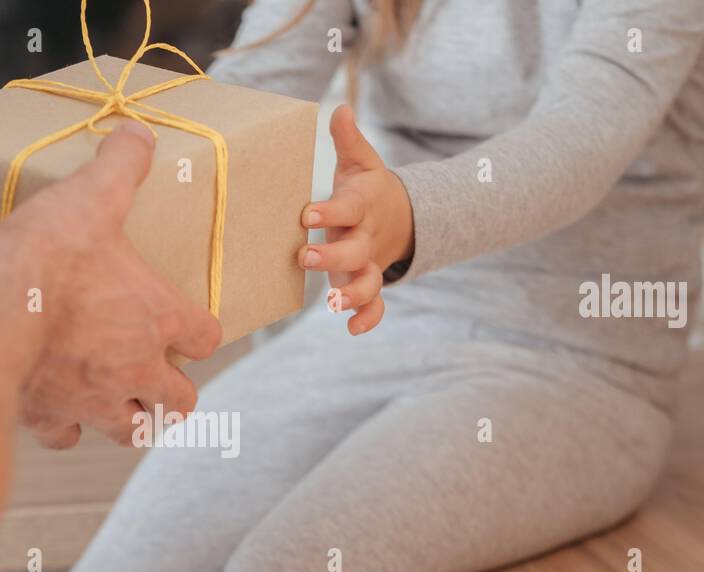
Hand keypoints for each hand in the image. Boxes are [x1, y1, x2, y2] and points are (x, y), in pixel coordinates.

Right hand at [0, 122, 221, 448]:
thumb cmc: (49, 257)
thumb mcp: (90, 197)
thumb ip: (120, 167)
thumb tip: (139, 133)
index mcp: (158, 318)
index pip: (206, 337)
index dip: (200, 331)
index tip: (186, 326)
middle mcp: (137, 369)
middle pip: (181, 402)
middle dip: (173, 392)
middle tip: (156, 376)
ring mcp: (96, 400)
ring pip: (133, 431)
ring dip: (131, 418)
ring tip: (117, 401)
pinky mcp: (52, 417)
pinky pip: (68, 437)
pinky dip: (67, 428)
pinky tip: (57, 411)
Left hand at [300, 105, 414, 335]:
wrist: (399, 217)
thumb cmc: (365, 189)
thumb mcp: (360, 163)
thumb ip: (349, 141)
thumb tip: (340, 109)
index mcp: (361, 206)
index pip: (347, 208)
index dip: (330, 212)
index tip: (307, 214)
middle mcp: (365, 237)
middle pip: (356, 251)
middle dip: (332, 256)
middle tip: (304, 257)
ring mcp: (368, 263)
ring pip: (367, 282)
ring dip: (352, 293)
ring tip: (331, 302)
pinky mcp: (367, 282)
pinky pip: (376, 305)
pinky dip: (368, 318)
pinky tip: (352, 330)